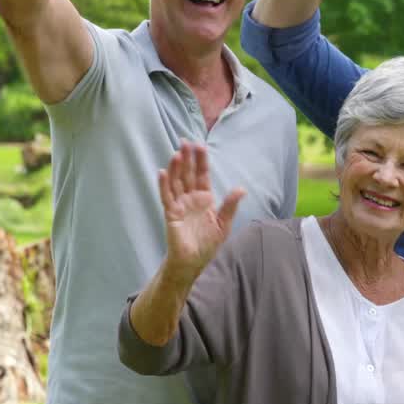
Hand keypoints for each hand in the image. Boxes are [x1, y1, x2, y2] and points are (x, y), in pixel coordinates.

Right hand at [160, 141, 245, 281]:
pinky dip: (164, 185)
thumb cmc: (207, 244)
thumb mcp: (223, 224)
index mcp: (204, 198)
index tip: (200, 146)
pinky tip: (163, 172)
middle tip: (186, 141)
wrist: (194, 262)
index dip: (201, 161)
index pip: (202, 175)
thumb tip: (241, 189)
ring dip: (175, 168)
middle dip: (187, 159)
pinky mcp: (170, 214)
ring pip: (176, 182)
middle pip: (188, 174)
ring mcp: (179, 205)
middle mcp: (190, 198)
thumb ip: (230, 206)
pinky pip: (166, 197)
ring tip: (177, 153)